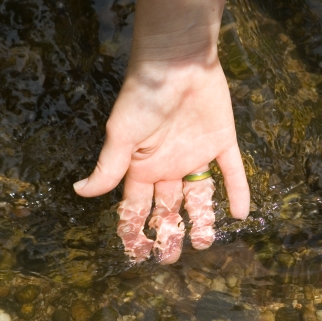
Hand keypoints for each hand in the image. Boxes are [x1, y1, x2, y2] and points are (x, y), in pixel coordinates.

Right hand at [73, 57, 249, 263]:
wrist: (178, 62)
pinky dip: (239, 191)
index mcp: (142, 166)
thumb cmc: (144, 96)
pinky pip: (232, 171)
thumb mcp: (121, 134)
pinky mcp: (222, 142)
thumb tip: (80, 192)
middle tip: (170, 258)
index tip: (137, 254)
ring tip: (205, 243)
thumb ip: (108, 166)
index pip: (137, 207)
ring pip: (201, 195)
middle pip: (169, 207)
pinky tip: (241, 214)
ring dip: (203, 219)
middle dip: (168, 233)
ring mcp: (196, 154)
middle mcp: (169, 165)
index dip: (136, 230)